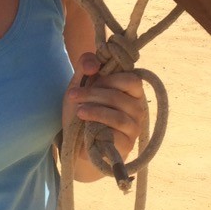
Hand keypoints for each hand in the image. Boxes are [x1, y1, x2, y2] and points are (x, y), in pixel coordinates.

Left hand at [62, 53, 145, 175]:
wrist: (77, 144)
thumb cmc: (83, 111)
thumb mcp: (80, 85)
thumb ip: (85, 66)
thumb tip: (93, 64)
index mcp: (131, 92)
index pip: (132, 80)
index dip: (109, 78)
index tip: (89, 78)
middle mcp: (138, 109)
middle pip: (119, 97)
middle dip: (92, 94)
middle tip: (72, 95)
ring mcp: (134, 128)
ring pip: (118, 116)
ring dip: (94, 111)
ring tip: (79, 111)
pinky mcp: (127, 145)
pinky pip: (115, 134)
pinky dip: (98, 127)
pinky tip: (86, 127)